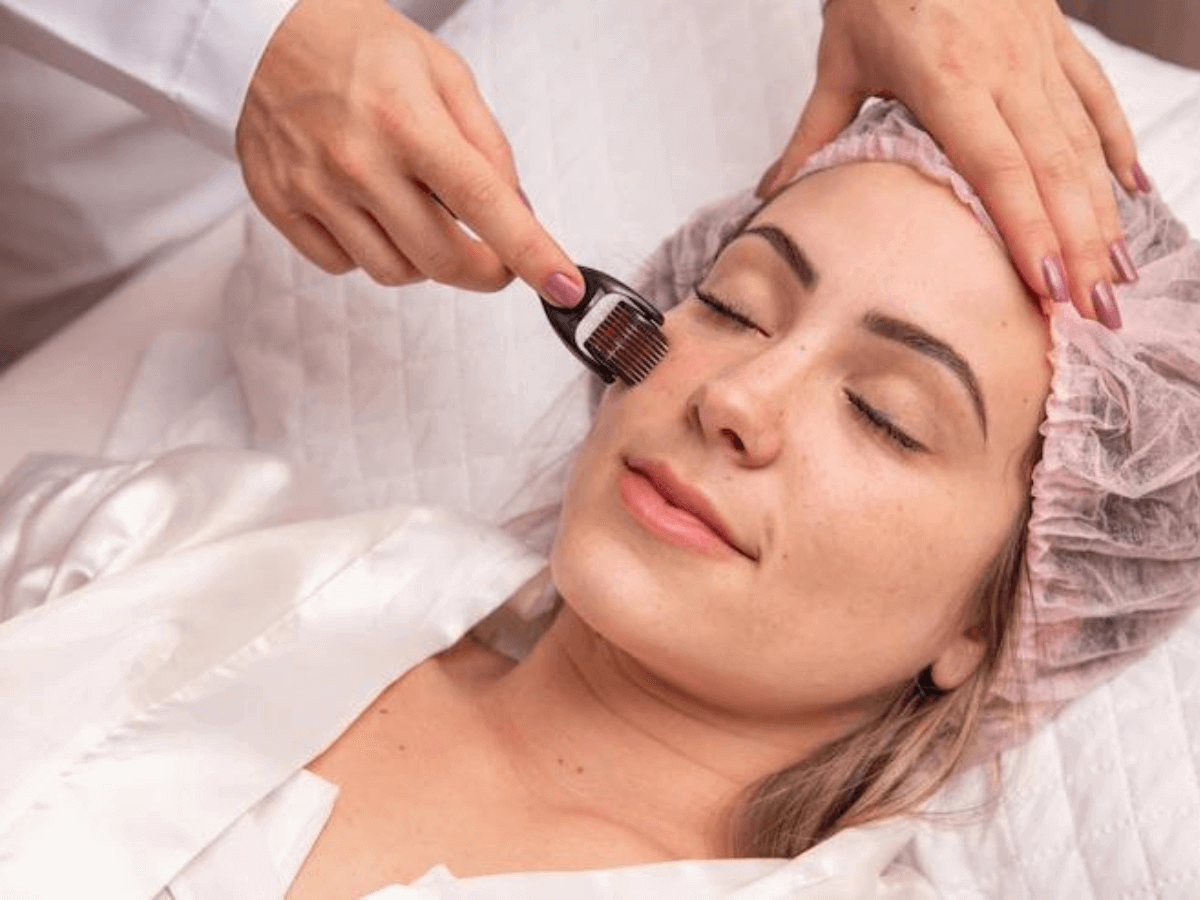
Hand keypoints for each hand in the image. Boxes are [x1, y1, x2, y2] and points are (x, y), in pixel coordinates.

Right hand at [236, 0, 583, 305]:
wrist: (262, 31)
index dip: (532, 254)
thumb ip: (488, 144)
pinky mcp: (279, 206)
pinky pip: (343, 265)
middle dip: (485, 272)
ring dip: (425, 261)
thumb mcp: (443, 72)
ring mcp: (313, 188)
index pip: (485, 203)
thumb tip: (518, 211)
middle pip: (442, 260)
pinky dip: (369, 252)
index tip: (563, 287)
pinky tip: (370, 211)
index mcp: (407, 121)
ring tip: (419, 213)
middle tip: (496, 259)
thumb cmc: (359, 46)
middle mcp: (358, 161)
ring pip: (395, 272)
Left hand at [758, 0, 1143, 328]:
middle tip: (1093, 313)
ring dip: (1103, 214)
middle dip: (1077, 248)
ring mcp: (1038, 53)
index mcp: (949, 81)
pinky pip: (1096, 97)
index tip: (1046, 288)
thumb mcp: (839, 56)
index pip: (997, 170)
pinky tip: (1134, 192)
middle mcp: (1006, 71)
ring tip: (1115, 278)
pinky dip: (1118, 144)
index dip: (1026, 231)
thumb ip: (814, 132)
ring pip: (1082, 143)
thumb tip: (772, 194)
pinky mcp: (1055, 37)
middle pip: (1051, 172)